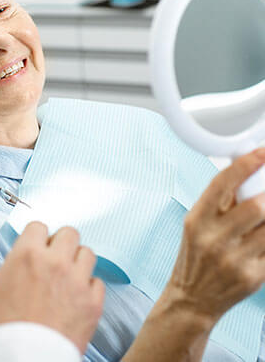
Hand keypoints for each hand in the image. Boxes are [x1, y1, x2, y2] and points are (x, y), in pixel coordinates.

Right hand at [0, 221, 104, 353]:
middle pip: (69, 233)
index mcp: (27, 253)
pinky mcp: (92, 302)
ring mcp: (77, 281)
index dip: (36, 236)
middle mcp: (55, 261)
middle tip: (53, 257)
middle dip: (61, 242)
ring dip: (77, 260)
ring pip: (87, 254)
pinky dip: (89, 287)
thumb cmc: (1, 328)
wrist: (24, 360)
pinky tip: (76, 295)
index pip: (39, 226)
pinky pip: (97, 282)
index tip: (34, 247)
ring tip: (67, 274)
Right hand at [166, 149, 264, 326]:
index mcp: (197, 219)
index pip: (222, 184)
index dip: (246, 164)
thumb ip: (219, 202)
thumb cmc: (195, 256)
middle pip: (256, 206)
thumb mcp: (197, 224)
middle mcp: (214, 238)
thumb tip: (244, 173)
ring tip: (264, 214)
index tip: (262, 152)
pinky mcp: (254, 277)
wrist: (193, 298)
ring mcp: (235, 259)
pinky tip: (263, 235)